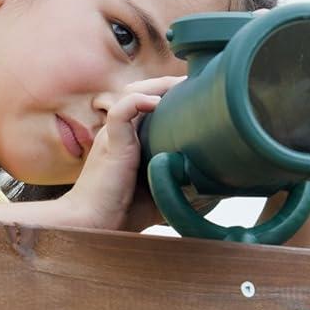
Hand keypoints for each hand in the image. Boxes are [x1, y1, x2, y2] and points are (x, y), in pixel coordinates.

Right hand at [47, 76, 185, 231]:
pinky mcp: (110, 144)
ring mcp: (113, 136)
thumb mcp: (159, 190)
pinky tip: (157, 102)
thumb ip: (180, 180)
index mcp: (128, 139)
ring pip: (131, 93)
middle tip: (200, 84)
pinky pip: (120, 113)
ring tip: (183, 85)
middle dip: (170, 84)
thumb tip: (216, 182)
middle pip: (142, 90)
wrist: (93, 225)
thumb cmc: (123, 211)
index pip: (148, 104)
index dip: (171, 95)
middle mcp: (119, 132)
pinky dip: (138, 102)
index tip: (199, 95)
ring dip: (158, 85)